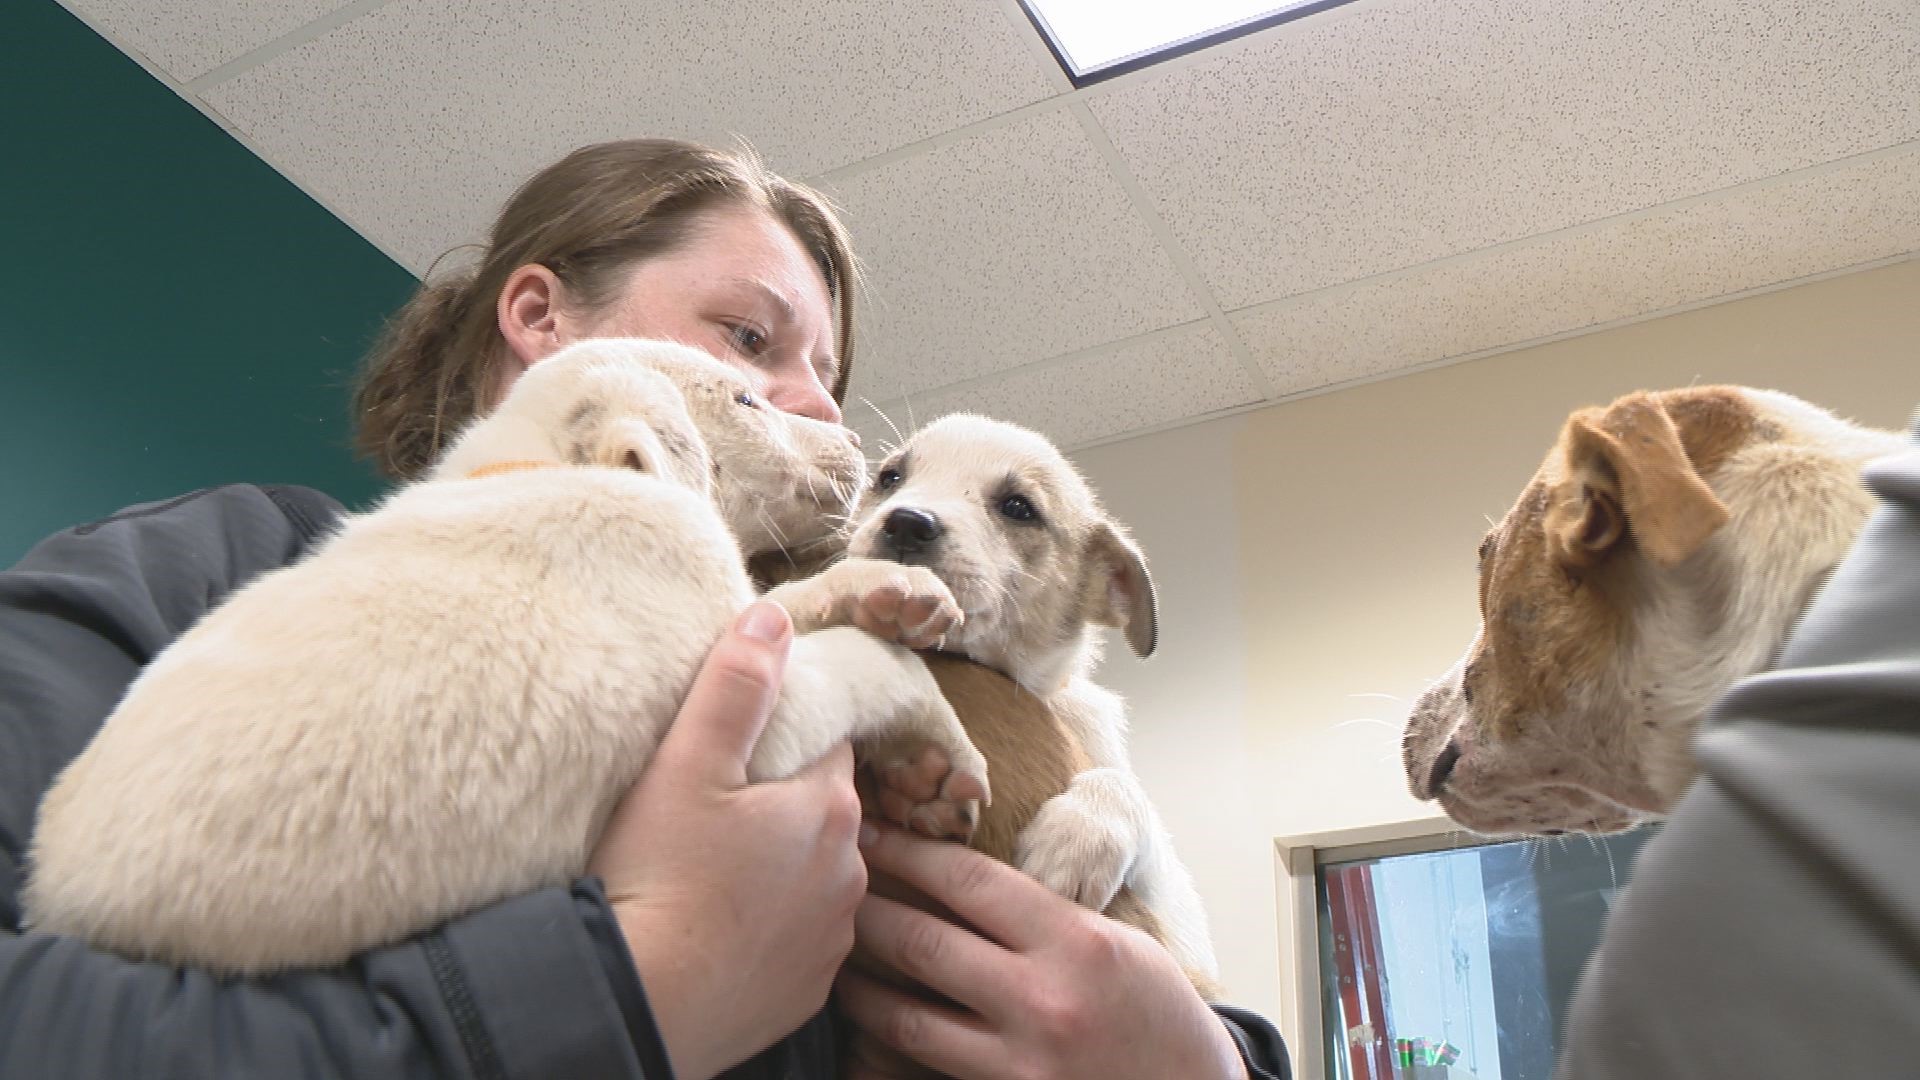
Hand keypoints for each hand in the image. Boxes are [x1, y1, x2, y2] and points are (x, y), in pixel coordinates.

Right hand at [589, 601, 865, 1079]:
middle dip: (781, 806)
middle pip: (822, 814)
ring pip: (814, 879)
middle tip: (715, 812)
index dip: (785, 739)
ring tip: (714, 873)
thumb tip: (774, 616)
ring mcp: (832, 939)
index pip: (827, 745)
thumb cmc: (659, 880)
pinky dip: (769, 930)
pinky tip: (720, 927)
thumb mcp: (686, 764)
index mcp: (828, 807)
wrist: (640, 1005)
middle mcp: (850, 873)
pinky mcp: (805, 993)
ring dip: (780, 870)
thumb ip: (735, 685)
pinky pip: (797, 940)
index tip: (741, 750)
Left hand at [838, 824, 1246, 1079]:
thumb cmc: (1155, 1010)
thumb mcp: (1115, 942)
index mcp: (1074, 942)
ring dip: (858, 984)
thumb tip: (959, 875)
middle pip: (924, 943)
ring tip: (830, 954)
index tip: (870, 830)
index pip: (968, 881)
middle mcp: (1043, 1001)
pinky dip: (886, 1046)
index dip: (908, 851)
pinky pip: (927, 1067)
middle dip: (866, 908)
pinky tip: (861, 1026)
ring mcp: (1021, 1062)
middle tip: (828, 882)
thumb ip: (1043, 913)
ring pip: (908, 1017)